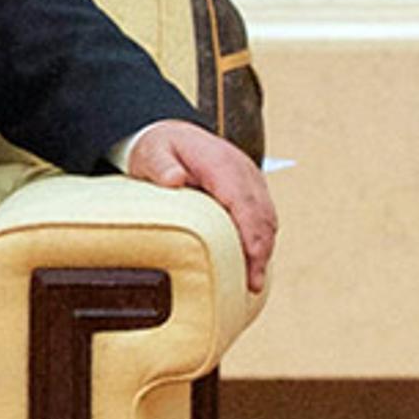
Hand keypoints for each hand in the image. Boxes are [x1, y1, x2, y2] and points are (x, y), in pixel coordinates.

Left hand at [122, 117, 275, 292]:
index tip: (251, 260)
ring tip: (254, 281)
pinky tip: (253, 263)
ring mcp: (251, 181)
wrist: (173, 133)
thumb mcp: (151, 153)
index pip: (244, 202)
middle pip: (262, 215)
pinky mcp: (251, 190)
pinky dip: (262, 240)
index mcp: (222, 165)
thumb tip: (174, 180)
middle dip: (261, 251)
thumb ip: (160, 165)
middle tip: (253, 284)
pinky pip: (263, 217)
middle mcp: (244, 172)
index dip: (250, 233)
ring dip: (264, 249)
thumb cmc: (160, 147)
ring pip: (267, 219)